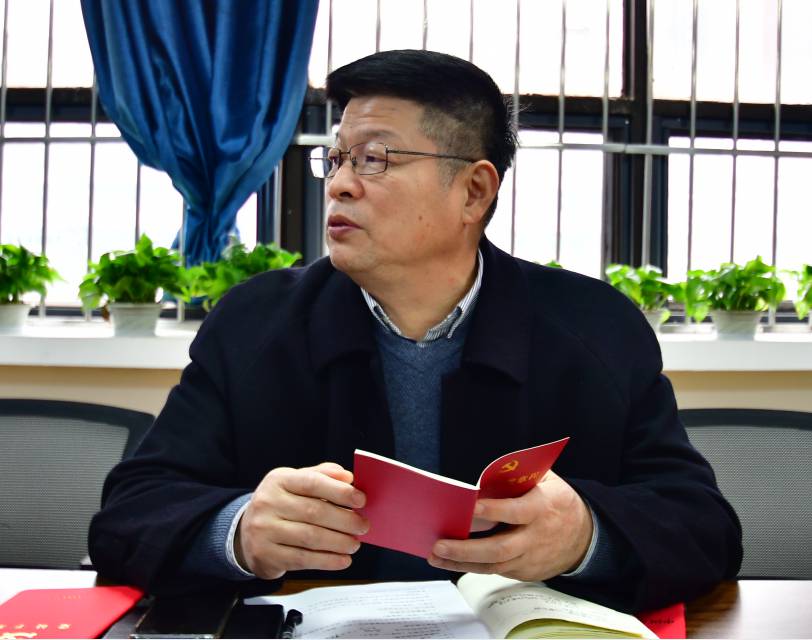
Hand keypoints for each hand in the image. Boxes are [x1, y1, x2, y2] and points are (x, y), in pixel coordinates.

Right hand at [235, 462, 367, 579]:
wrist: (245, 533)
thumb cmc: (280, 505)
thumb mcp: (295, 483)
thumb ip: (321, 476)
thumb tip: (348, 477)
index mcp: (278, 480)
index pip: (312, 482)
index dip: (339, 491)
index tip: (361, 500)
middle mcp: (268, 503)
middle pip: (314, 512)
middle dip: (345, 520)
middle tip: (363, 526)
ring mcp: (264, 530)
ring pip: (310, 537)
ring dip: (339, 542)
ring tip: (355, 544)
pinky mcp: (266, 555)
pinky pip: (303, 559)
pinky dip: (327, 561)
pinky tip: (342, 560)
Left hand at [428, 471, 592, 580]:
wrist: (583, 536)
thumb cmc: (555, 500)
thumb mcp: (545, 480)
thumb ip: (518, 478)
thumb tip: (485, 480)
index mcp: (542, 508)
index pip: (517, 511)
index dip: (495, 510)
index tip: (470, 506)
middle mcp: (535, 537)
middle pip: (500, 549)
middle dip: (466, 549)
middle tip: (440, 544)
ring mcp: (530, 558)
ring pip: (493, 566)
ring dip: (461, 563)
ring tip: (435, 556)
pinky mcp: (524, 572)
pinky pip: (495, 572)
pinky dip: (471, 567)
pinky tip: (450, 561)